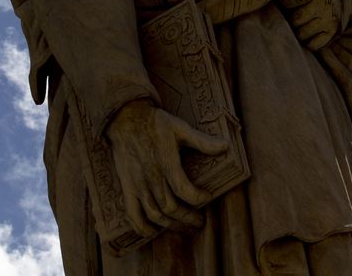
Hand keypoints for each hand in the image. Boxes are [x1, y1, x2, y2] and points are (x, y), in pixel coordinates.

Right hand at [105, 99, 228, 236]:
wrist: (126, 120)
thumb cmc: (155, 123)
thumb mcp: (181, 128)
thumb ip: (202, 141)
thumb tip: (225, 146)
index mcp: (166, 163)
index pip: (184, 190)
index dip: (197, 198)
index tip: (207, 197)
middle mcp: (152, 177)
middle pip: (171, 208)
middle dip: (188, 218)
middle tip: (200, 222)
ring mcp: (138, 185)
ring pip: (155, 214)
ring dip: (171, 225)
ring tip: (184, 228)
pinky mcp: (127, 188)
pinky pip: (133, 214)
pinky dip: (142, 227)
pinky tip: (153, 232)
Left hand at [279, 0, 348, 50]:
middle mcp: (327, 2)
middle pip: (296, 18)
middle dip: (290, 14)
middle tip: (292, 8)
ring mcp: (331, 20)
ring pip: (302, 33)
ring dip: (296, 27)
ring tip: (299, 16)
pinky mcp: (334, 33)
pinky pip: (312, 44)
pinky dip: (306, 39)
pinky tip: (307, 27)